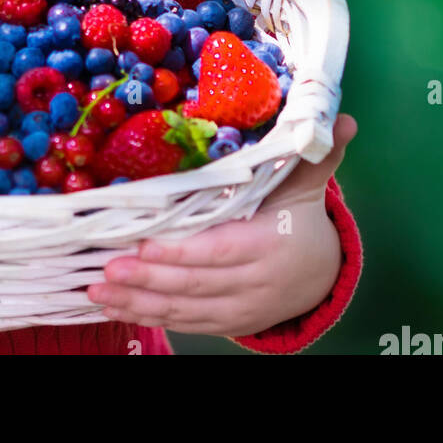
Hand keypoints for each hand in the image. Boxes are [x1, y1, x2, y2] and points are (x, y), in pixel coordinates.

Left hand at [87, 113, 356, 337]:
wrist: (322, 276)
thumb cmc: (299, 220)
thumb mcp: (307, 186)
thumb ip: (318, 154)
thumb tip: (344, 119)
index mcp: (269, 245)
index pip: (221, 250)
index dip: (182, 253)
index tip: (143, 246)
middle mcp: (253, 283)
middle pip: (196, 283)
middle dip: (149, 278)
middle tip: (107, 268)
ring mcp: (239, 309)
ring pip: (185, 309)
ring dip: (139, 302)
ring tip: (97, 291)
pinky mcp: (226, 322)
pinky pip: (184, 324)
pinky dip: (149, 317)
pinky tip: (115, 308)